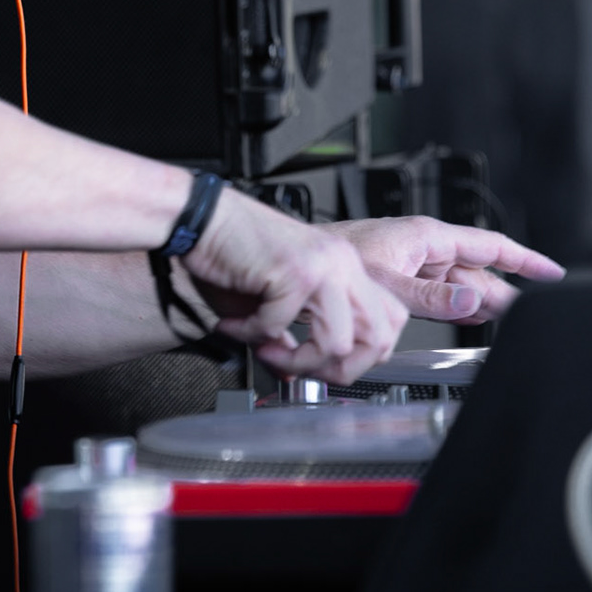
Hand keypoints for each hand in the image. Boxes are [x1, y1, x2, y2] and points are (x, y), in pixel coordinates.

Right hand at [177, 194, 407, 383]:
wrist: (201, 217)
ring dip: (295, 360)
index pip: (390, 322)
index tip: (324, 365)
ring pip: (338, 344)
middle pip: (379, 339)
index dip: (363, 357)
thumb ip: (290, 337)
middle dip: (336, 370)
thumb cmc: (230, 252)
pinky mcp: (295, 271)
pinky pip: (280, 327)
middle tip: (297, 367)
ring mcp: (324, 266)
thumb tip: (292, 374)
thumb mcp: (272, 301)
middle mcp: (343, 263)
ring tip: (262, 347)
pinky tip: (233, 322)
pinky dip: (249, 333)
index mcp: (345, 267)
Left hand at [327, 216, 565, 324]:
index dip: (525, 260)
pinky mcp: (401, 279)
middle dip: (506, 292)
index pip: (490, 246)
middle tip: (530, 316)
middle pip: (479, 272)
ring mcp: (414, 264)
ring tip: (508, 320)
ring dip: (483, 303)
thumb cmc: (332, 257)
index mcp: (427, 238)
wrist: (302, 266)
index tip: (552, 274)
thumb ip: (430, 296)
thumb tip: (470, 300)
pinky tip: (471, 318)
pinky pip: (441, 294)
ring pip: (461, 285)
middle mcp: (424, 248)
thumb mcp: (386, 280)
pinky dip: (458, 307)